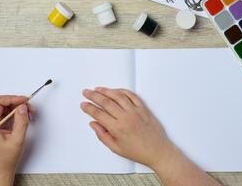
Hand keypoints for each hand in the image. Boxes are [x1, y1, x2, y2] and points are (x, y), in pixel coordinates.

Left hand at [0, 95, 31, 185]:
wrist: (2, 168)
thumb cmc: (6, 157)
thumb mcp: (17, 140)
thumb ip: (21, 122)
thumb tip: (23, 107)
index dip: (12, 98)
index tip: (25, 100)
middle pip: (3, 103)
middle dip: (17, 102)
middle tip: (30, 107)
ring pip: (7, 107)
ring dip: (19, 108)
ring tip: (30, 113)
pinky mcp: (0, 125)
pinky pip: (9, 114)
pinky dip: (18, 113)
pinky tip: (26, 117)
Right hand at [81, 88, 221, 185]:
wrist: (158, 151)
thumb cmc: (139, 152)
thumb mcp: (116, 148)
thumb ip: (102, 136)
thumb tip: (93, 124)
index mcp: (117, 128)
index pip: (98, 114)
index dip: (89, 108)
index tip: (83, 104)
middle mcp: (126, 117)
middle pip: (105, 102)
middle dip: (93, 96)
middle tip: (86, 92)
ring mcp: (135, 111)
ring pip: (117, 96)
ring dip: (106, 90)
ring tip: (98, 89)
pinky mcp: (143, 108)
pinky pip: (131, 95)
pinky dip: (122, 91)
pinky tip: (115, 90)